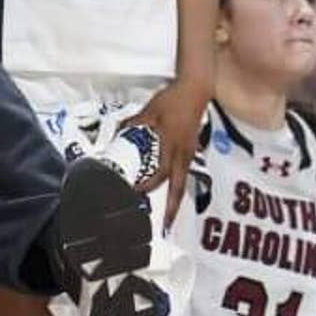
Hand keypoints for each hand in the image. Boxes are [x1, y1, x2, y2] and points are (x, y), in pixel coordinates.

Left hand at [123, 77, 208, 230]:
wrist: (196, 89)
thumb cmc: (173, 100)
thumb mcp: (149, 111)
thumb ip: (133, 123)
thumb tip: (118, 133)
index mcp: (171, 146)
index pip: (159, 175)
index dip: (147, 186)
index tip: (134, 194)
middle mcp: (182, 154)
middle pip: (178, 188)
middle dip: (172, 209)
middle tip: (165, 226)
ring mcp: (189, 152)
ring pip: (182, 181)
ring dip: (175, 198)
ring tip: (168, 213)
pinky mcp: (191, 148)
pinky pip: (183, 172)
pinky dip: (176, 183)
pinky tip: (170, 186)